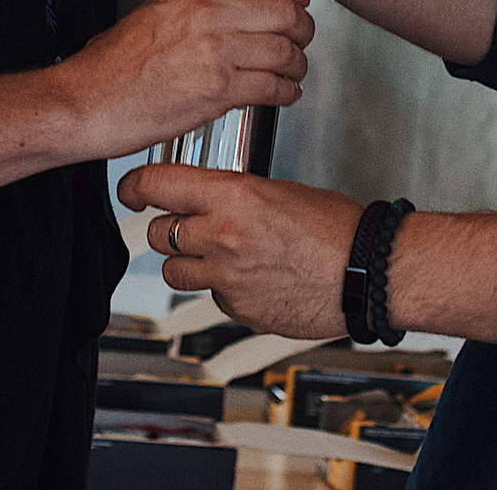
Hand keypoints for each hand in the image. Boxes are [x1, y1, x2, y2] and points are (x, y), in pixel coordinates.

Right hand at [57, 0, 314, 158]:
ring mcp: (215, 50)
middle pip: (287, 11)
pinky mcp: (218, 90)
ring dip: (297, 63)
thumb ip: (203, 1)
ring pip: (286, 50)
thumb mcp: (158, 9)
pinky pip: (274, 86)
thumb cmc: (115, 64)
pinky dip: (287, 92)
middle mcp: (208, 11)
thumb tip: (245, 2)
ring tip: (293, 70)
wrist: (85, 102)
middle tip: (301, 38)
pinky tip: (283, 93)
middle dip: (303, 28)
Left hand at [120, 163, 364, 339]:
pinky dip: (222, 289)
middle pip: (157, 233)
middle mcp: (224, 237)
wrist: (367, 271)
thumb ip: (235, 195)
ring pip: (174, 272)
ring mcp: (228, 279)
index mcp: (235, 196)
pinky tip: (252, 278)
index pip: (157, 184)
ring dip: (187, 262)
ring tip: (218, 255)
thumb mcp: (279, 190)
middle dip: (167, 228)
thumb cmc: (336, 228)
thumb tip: (205, 198)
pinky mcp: (238, 310)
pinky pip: (211, 297)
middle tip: (185, 225)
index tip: (129, 189)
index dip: (133, 186)